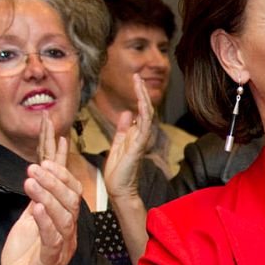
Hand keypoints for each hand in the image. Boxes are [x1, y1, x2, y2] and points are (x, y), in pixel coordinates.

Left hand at [0, 119, 80, 264]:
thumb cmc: (24, 261)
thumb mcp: (28, 223)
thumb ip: (35, 202)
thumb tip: (36, 176)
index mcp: (64, 224)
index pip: (72, 193)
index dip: (62, 174)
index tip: (45, 158)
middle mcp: (67, 235)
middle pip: (71, 202)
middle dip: (54, 181)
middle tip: (34, 168)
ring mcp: (60, 250)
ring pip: (63, 218)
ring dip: (47, 196)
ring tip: (30, 181)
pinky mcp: (48, 264)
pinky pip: (52, 240)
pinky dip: (45, 222)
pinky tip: (35, 207)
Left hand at [101, 72, 154, 204]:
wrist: (118, 188)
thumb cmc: (118, 170)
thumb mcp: (118, 144)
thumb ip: (123, 129)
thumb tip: (128, 113)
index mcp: (135, 134)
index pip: (140, 110)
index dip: (138, 95)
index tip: (135, 80)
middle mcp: (141, 135)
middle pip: (145, 109)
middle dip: (141, 92)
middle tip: (137, 76)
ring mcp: (142, 139)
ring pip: (147, 113)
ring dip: (143, 97)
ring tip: (138, 81)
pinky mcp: (139, 145)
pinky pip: (145, 125)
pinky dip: (144, 111)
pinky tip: (141, 99)